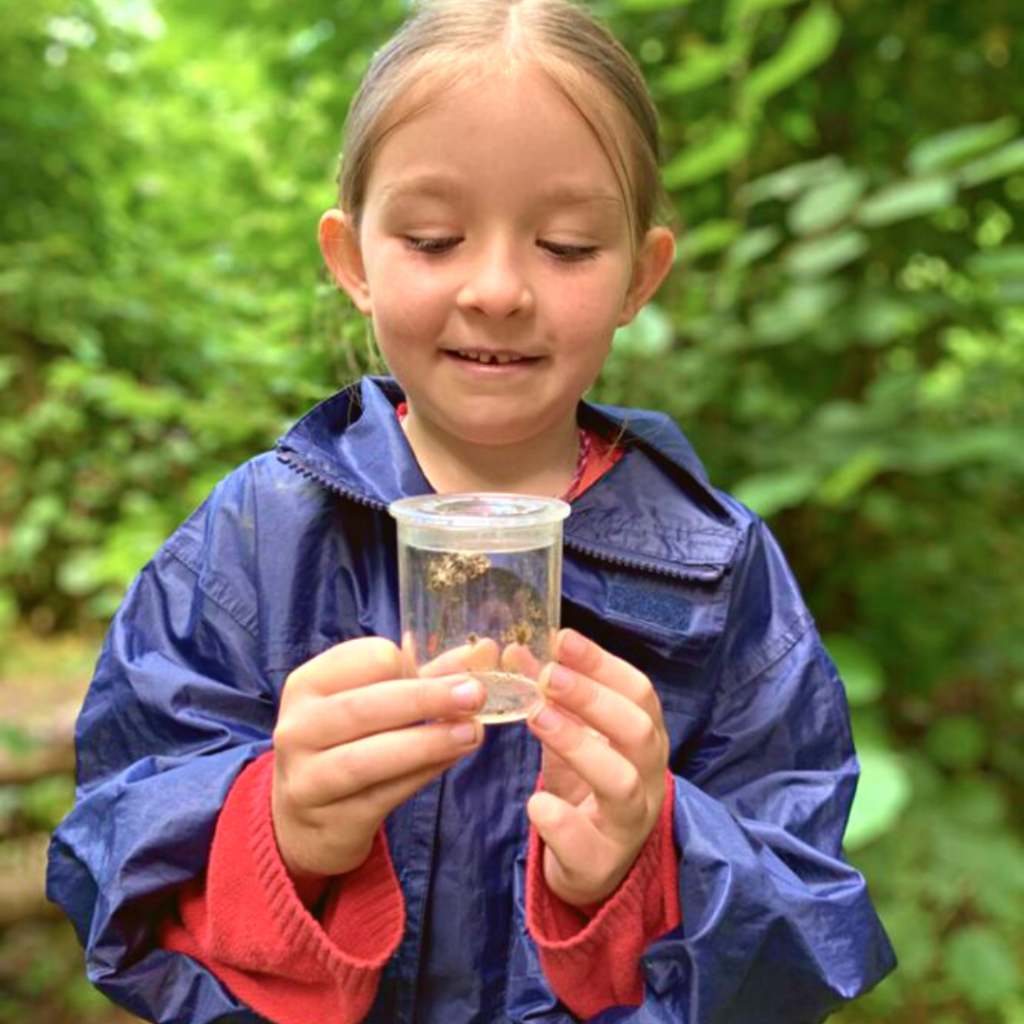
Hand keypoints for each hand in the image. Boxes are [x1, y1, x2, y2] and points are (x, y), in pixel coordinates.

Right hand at [272, 637, 484, 881]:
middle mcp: (298, 729)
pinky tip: (451, 758)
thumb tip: (485, 651)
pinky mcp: (333, 820)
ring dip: (428, 743)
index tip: (435, 676)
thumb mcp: (372, 702)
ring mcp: (309, 778)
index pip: (365, 660)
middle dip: (425, 699)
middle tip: (474, 694)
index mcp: (307, 685)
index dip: (407, 665)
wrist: (304, 820)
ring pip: (370, 758)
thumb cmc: (346, 743)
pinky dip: (422, 773)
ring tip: (472, 732)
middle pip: (365, 707)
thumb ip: (425, 676)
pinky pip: (384, 794)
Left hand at [525, 629, 669, 907]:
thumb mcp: (571, 733)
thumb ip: (550, 695)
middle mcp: (647, 777)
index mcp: (644, 738)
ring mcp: (629, 822)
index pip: (638, 691)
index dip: (602, 663)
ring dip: (578, 745)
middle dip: (592, 699)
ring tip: (535, 718)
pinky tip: (536, 802)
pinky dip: (561, 823)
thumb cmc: (586, 785)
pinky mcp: (602, 861)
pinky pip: (588, 844)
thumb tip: (517, 651)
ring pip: (620, 782)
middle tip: (549, 677)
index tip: (562, 639)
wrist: (593, 864)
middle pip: (637, 730)